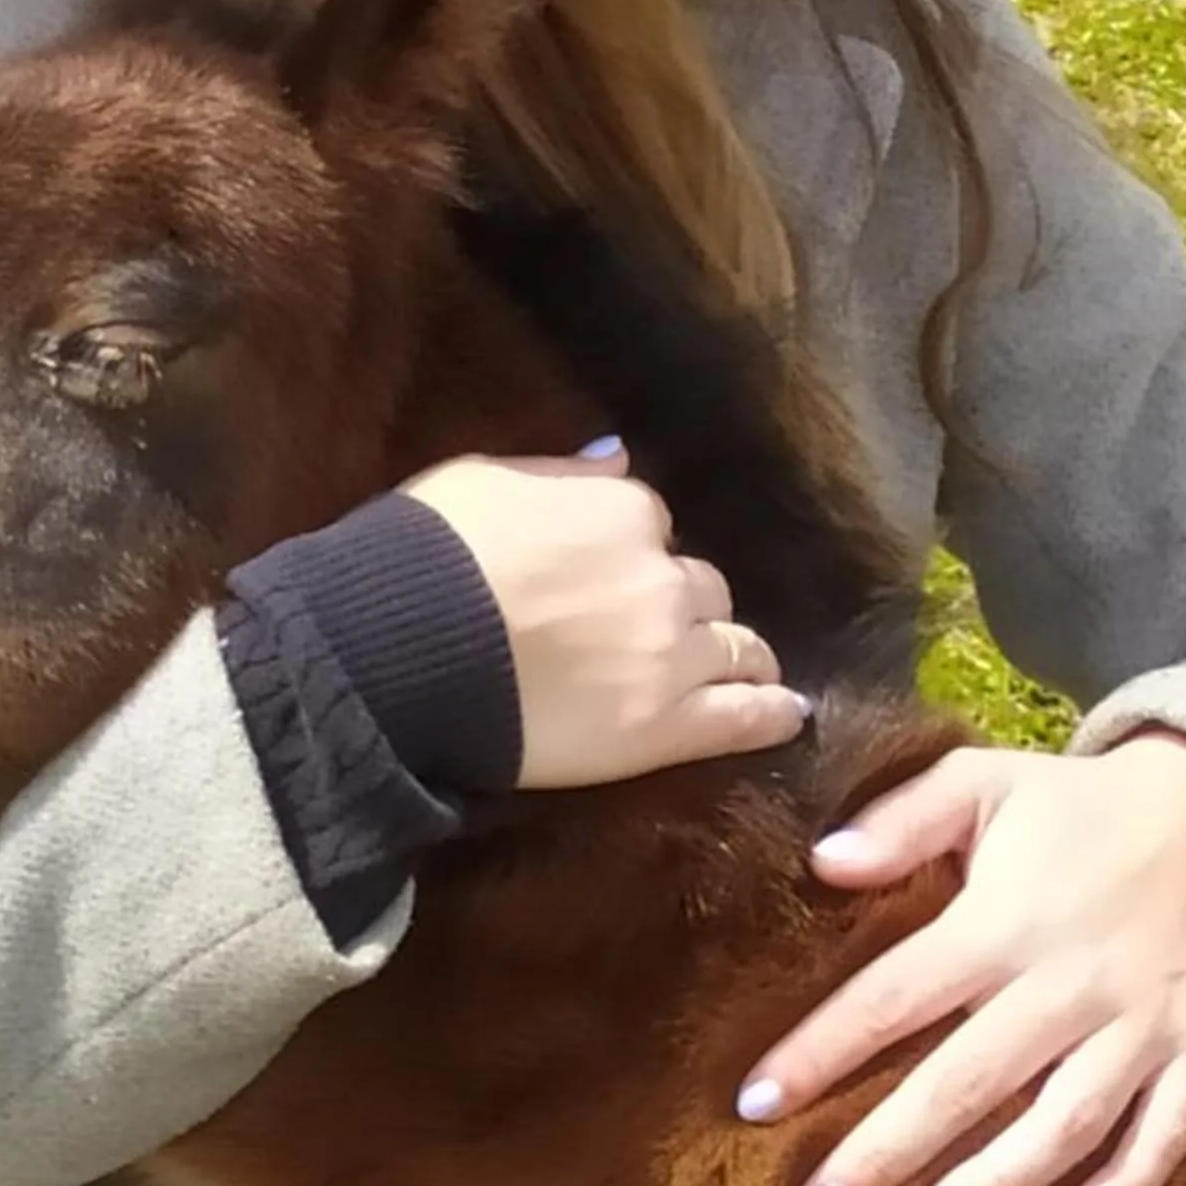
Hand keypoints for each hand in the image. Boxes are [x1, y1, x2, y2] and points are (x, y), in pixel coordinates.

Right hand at [397, 440, 809, 787]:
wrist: (398, 649)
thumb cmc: (424, 555)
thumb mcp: (484, 481)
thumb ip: (560, 471)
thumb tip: (616, 456)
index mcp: (619, 509)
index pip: (649, 521)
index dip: (630, 549)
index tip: (607, 570)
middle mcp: (660, 577)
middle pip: (700, 585)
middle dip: (683, 601)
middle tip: (653, 625)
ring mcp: (670, 655)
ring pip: (735, 647)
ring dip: (738, 653)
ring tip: (746, 668)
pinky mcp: (665, 729)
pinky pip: (741, 717)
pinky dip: (770, 712)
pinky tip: (787, 712)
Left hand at [736, 732, 1185, 1185]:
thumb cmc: (1079, 803)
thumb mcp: (983, 782)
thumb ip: (901, 820)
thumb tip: (820, 861)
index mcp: (1000, 923)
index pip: (892, 997)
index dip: (820, 1052)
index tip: (755, 1103)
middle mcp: (1066, 984)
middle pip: (965, 1082)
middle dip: (887, 1150)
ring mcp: (1140, 1025)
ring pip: (1064, 1123)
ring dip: (999, 1182)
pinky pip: (1166, 1133)